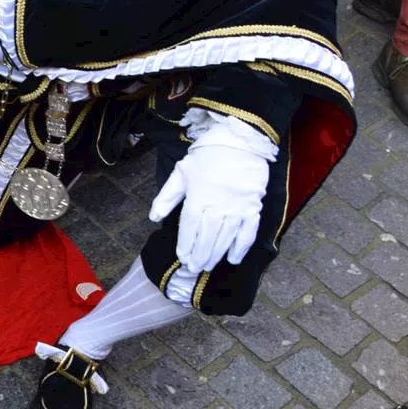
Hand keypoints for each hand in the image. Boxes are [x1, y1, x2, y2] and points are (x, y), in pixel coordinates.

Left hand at [148, 123, 272, 271]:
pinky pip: (249, 232)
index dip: (185, 244)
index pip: (190, 227)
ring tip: (207, 266)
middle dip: (199, 255)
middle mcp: (218, 205)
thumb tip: (153, 218)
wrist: (239, 140)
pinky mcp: (254, 206)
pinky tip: (233, 259)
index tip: (182, 257)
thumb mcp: (181, 173)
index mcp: (198, 196)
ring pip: (226, 237)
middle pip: (207, 237)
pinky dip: (241, 247)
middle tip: (193, 268)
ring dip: (216, 254)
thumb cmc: (206, 156)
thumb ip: (167, 197)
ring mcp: (238, 207)